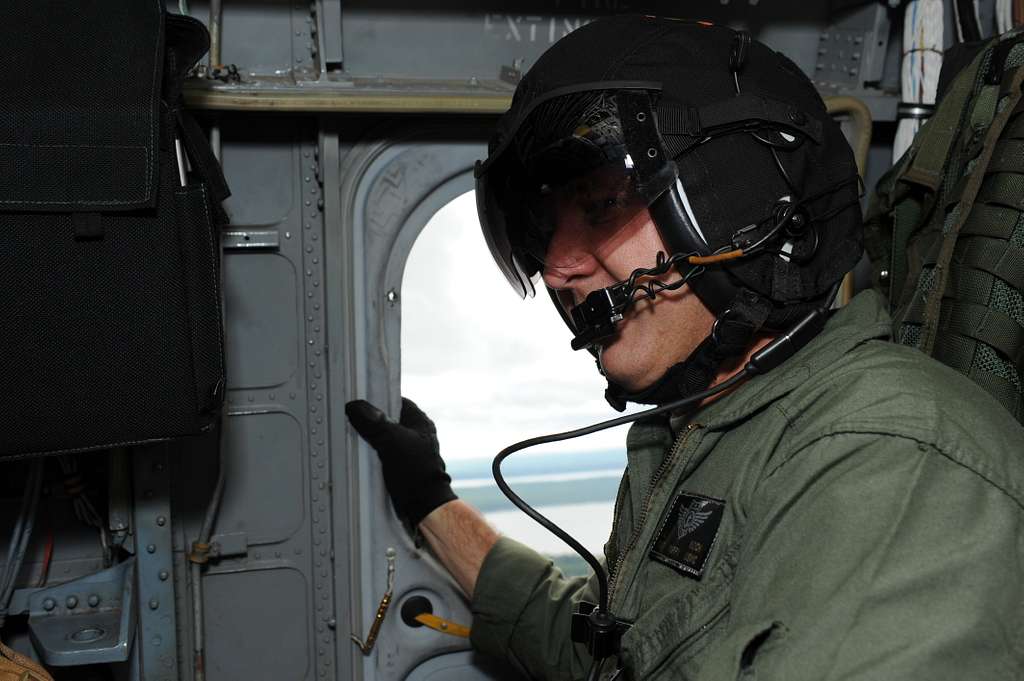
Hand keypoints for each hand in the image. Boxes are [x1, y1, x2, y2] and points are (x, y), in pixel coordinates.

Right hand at [345, 397, 456, 526]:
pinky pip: (383, 456)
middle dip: (369, 422)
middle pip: (387, 421)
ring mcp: (410, 452)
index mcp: (419, 421)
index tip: (358, 401)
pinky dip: (372, 456)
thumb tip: (355, 406)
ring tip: (350, 439)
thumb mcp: (392, 442)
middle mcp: (416, 434)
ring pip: (383, 439)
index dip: (377, 400)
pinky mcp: (402, 468)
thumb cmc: (415, 472)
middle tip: (350, 422)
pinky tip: (358, 459)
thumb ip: (374, 423)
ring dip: (369, 441)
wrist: (424, 507)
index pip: (396, 401)